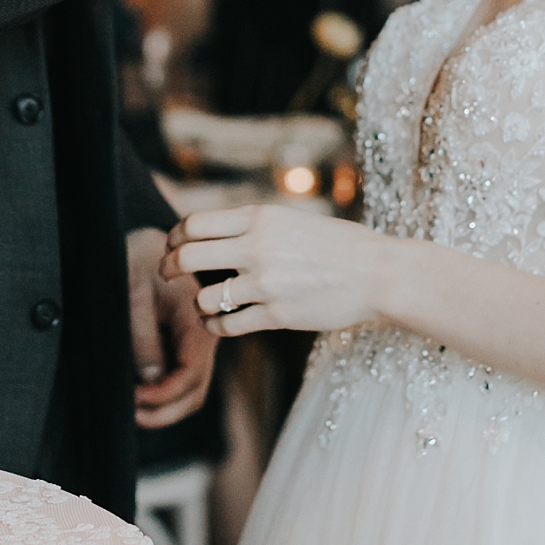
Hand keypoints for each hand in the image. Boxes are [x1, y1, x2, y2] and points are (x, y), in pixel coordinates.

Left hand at [128, 225, 217, 427]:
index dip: (164, 395)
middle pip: (196, 392)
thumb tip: (151, 377)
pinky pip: (183, 382)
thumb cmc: (136, 262)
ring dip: (165, 408)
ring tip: (133, 410)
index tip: (134, 399)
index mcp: (196, 322)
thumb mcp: (134, 294)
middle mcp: (204, 338)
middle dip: (165, 411)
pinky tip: (140, 396)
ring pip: (192, 392)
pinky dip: (164, 397)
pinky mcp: (186, 348)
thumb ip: (143, 335)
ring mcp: (197, 346)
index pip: (191, 374)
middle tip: (131, 414)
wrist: (144, 243)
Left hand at [161, 203, 393, 338]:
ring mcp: (265, 283)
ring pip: (203, 298)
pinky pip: (226, 325)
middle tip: (166, 275)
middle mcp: (257, 247)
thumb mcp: (293, 220)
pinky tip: (218, 324)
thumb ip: (255, 225)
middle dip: (169, 267)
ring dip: (197, 304)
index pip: (195, 223)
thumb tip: (214, 231)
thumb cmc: (340, 246)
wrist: (378, 274)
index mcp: (260, 217)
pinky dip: (215, 327)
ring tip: (204, 306)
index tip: (171, 246)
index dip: (174, 237)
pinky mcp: (276, 315)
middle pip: (187, 257)